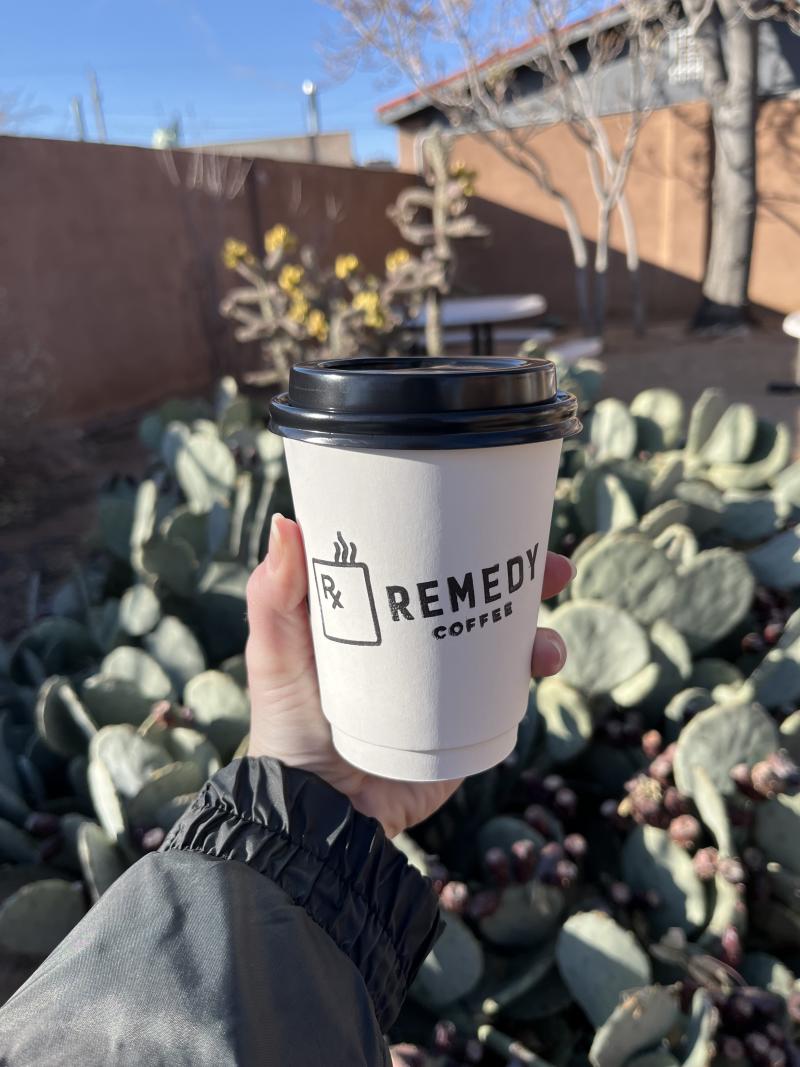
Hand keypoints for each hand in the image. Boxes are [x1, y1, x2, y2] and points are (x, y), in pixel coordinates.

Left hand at [246, 514, 573, 837]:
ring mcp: (444, 678)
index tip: (487, 507)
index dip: (459, 531)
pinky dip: (533, 666)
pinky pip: (509, 686)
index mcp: (375, 612)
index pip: (423, 559)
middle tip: (552, 563)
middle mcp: (416, 639)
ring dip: (537, 622)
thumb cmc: (286, 728)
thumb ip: (274, 595)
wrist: (320, 816)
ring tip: (545, 633)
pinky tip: (542, 661)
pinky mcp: (464, 717)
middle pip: (475, 591)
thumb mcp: (276, 655)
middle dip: (522, 572)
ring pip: (503, 635)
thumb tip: (287, 522)